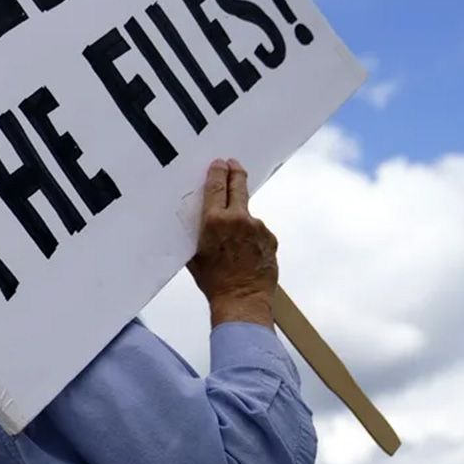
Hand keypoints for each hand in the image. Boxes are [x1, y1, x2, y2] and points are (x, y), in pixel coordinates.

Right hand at [188, 158, 277, 328]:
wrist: (242, 300)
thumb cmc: (213, 281)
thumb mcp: (193, 253)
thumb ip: (197, 231)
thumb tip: (200, 218)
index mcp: (214, 221)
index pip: (216, 186)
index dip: (218, 171)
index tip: (219, 163)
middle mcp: (238, 219)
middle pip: (239, 186)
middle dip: (236, 172)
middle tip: (233, 164)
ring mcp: (257, 228)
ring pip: (248, 212)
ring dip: (242, 216)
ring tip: (234, 238)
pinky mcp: (270, 238)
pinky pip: (258, 230)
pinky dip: (252, 234)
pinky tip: (245, 250)